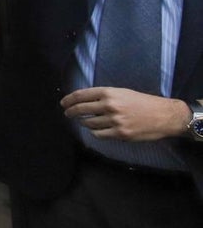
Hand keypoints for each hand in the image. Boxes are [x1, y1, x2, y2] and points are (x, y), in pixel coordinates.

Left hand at [61, 87, 190, 141]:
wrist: (164, 115)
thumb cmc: (143, 102)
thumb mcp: (122, 92)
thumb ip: (103, 96)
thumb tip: (84, 100)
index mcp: (109, 92)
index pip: (81, 95)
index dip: (69, 100)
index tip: (63, 103)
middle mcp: (110, 105)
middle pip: (80, 109)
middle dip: (70, 112)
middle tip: (67, 113)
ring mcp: (114, 120)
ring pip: (88, 123)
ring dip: (83, 123)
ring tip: (84, 121)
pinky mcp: (120, 133)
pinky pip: (99, 134)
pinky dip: (95, 132)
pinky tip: (96, 130)